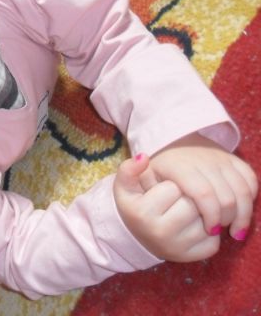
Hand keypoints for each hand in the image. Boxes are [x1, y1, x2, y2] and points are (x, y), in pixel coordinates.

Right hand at [114, 154, 219, 261]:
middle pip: (193, 204)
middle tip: (175, 203)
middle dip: (188, 198)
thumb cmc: (135, 206)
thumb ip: (128, 169)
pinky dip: (209, 232)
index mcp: (142, 213)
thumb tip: (143, 157)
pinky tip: (192, 229)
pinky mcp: (193, 257)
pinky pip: (215, 239)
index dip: (170, 186)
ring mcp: (178, 248)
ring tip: (184, 214)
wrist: (136, 237)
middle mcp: (159, 233)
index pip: (174, 187)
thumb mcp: (124, 187)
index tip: (161, 192)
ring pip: (208, 220)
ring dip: (201, 214)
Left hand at [139, 133, 257, 239]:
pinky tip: (241, 214)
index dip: (210, 215)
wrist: (170, 143)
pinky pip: (249, 179)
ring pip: (242, 188)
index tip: (209, 230)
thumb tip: (143, 159)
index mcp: (178, 165)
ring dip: (242, 213)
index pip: (203, 193)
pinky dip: (249, 199)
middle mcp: (202, 159)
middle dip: (226, 218)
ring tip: (234, 230)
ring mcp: (218, 157)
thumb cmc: (151, 170)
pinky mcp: (231, 158)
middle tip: (220, 232)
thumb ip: (127, 173)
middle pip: (226, 195)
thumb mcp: (133, 173)